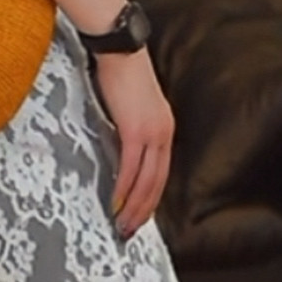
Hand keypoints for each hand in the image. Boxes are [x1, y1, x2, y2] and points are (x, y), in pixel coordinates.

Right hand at [91, 49, 173, 237]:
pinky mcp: (136, 130)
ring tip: (121, 225)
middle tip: (130, 231)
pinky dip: (124, 189)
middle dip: (144, 211)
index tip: (139, 215)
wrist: (120, 50)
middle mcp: (164, 133)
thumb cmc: (121, 72)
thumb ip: (132, 127)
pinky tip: (116, 204)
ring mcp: (152, 133)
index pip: (161, 173)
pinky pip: (131, 168)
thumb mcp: (132, 106)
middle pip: (158, 183)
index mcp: (165, 128)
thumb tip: (121, 149)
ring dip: (133, 207)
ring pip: (146, 181)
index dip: (151, 198)